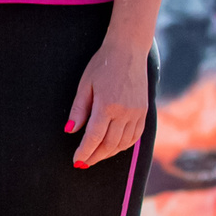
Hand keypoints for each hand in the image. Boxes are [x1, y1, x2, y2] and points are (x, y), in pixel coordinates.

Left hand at [66, 37, 149, 169]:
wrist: (128, 51)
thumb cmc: (103, 65)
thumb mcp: (84, 85)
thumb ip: (79, 110)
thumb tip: (70, 131)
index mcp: (107, 105)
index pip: (94, 138)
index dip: (84, 152)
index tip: (77, 161)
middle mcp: (125, 112)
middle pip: (109, 145)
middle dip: (95, 157)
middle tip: (84, 163)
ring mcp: (137, 113)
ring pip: (123, 143)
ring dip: (109, 153)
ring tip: (96, 156)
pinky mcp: (144, 111)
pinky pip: (135, 136)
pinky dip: (124, 146)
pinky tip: (114, 147)